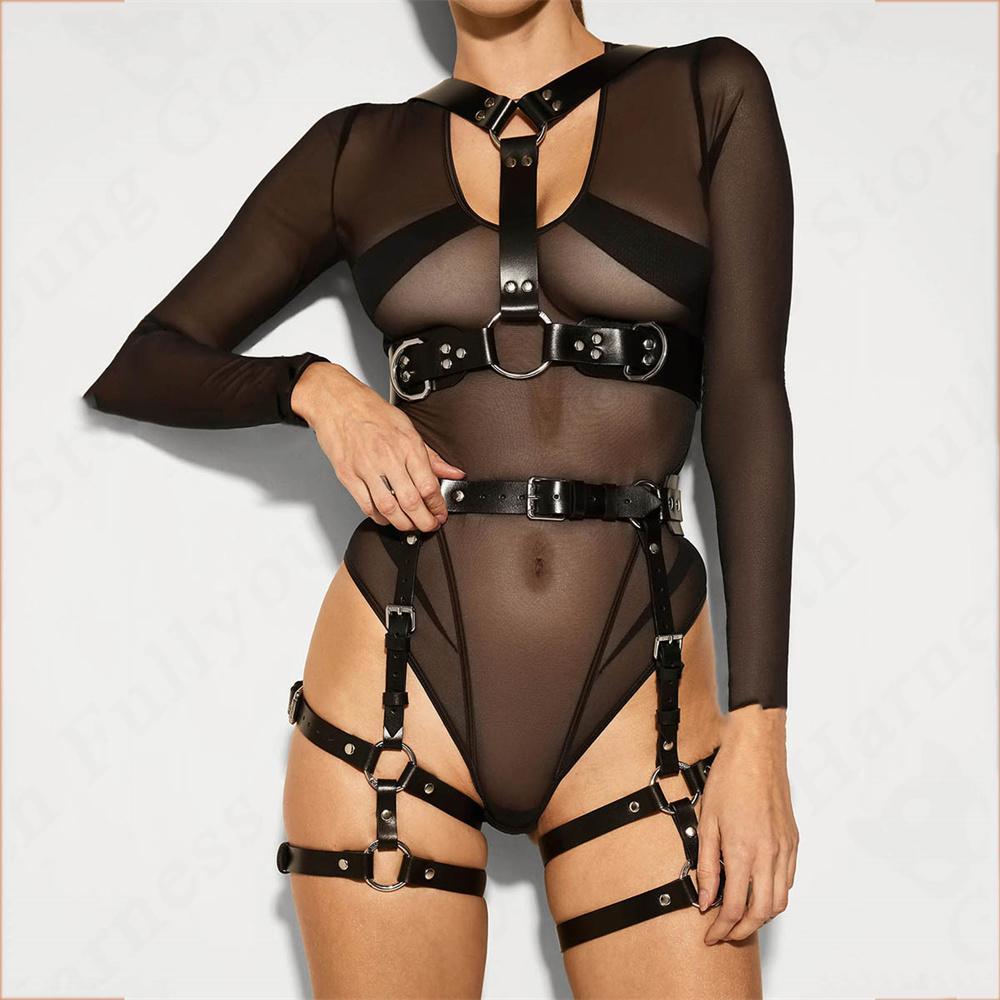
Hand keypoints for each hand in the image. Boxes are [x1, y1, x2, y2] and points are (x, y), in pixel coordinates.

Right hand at [290, 361, 464, 531]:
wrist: (338, 403)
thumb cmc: (372, 413)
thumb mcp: (408, 428)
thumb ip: (432, 456)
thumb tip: (453, 472)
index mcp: (407, 445)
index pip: (428, 486)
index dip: (438, 506)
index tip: (440, 513)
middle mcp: (388, 457)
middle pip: (411, 502)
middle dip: (424, 521)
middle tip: (429, 525)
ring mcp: (366, 468)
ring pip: (389, 509)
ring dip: (403, 524)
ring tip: (411, 526)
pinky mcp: (348, 476)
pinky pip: (367, 505)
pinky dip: (380, 517)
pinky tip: (387, 517)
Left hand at [695, 706, 797, 943]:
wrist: (756, 751)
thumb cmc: (729, 779)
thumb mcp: (706, 822)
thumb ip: (705, 865)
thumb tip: (705, 899)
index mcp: (744, 851)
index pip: (735, 907)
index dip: (722, 927)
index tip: (710, 933)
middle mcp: (769, 855)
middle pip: (762, 913)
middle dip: (743, 930)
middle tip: (725, 933)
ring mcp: (785, 849)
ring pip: (780, 900)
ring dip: (761, 916)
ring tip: (740, 917)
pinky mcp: (793, 841)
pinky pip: (788, 880)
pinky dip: (774, 895)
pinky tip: (758, 890)